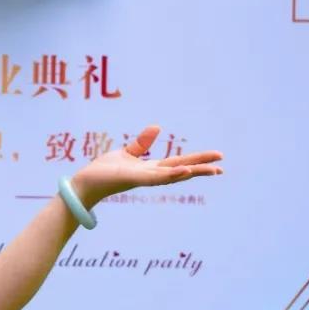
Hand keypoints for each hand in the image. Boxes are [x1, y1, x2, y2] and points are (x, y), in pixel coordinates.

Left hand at [71, 125, 223, 208]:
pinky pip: (157, 177)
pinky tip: (185, 170)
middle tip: (222, 168)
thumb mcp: (126, 153)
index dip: (197, 161)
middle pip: (182, 170)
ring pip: (174, 175)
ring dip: (192, 172)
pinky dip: (172, 174)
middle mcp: (151, 175)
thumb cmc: (104, 171)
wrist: (86, 183)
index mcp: (151, 169)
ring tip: (213, 170)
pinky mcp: (135, 179)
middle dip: (201, 169)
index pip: (179, 163)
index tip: (217, 159)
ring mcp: (145, 179)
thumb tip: (158, 127)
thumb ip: (142, 143)